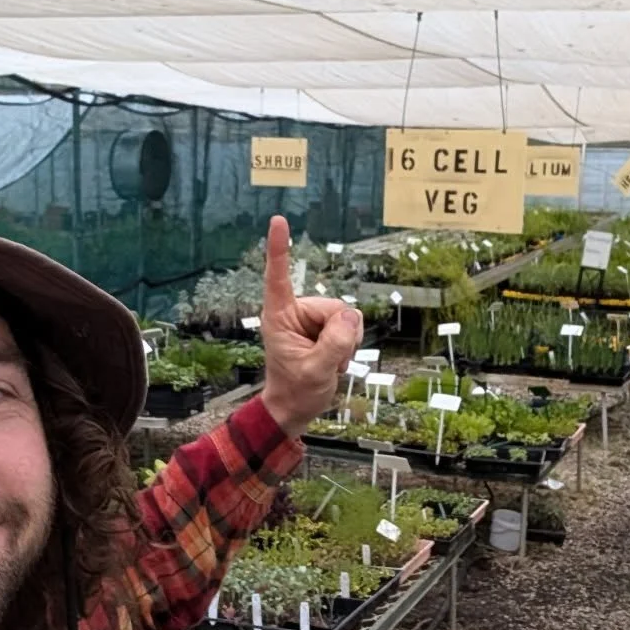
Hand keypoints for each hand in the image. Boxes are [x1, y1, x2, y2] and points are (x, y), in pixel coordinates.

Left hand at [259, 216, 363, 437]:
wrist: (295, 408)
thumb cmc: (296, 391)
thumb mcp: (315, 371)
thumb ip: (334, 343)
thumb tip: (351, 315)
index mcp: (280, 316)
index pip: (279, 277)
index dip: (279, 248)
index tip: (278, 221)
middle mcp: (295, 311)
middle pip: (334, 307)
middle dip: (340, 334)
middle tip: (328, 361)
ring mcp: (311, 319)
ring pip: (346, 317)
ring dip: (345, 342)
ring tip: (328, 362)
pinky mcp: (325, 327)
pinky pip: (350, 326)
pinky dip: (348, 345)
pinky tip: (335, 360)